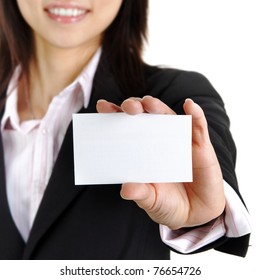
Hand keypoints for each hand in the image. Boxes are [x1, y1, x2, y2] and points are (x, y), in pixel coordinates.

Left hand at [96, 96, 224, 229]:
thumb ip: (140, 193)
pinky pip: (198, 127)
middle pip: (145, 116)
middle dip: (135, 107)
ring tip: (149, 103)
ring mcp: (179, 140)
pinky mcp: (200, 146)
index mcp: (142, 150)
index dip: (115, 115)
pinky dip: (195, 115)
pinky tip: (189, 106)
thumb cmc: (168, 203)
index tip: (102, 107)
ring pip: (168, 116)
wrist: (195, 215)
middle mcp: (159, 140)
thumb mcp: (151, 200)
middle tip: (128, 107)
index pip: (126, 127)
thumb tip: (126, 189)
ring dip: (158, 107)